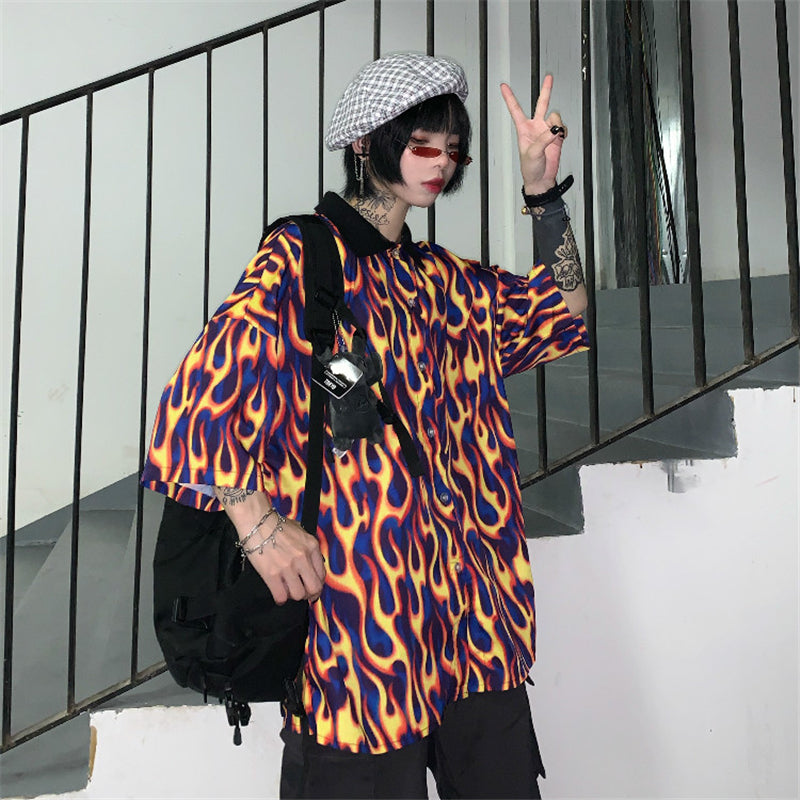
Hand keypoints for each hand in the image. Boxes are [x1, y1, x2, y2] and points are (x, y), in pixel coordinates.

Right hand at [245, 515, 326, 604]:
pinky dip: (281, 599)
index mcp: (311, 546)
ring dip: (293, 596)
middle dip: (309, 595)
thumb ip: (307, 546)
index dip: (318, 585)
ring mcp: (288, 567)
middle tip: (303, 594)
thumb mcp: (300, 531)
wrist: (257, 522)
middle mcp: (303, 558)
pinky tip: (278, 594)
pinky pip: (281, 596)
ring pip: (299, 595)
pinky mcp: (272, 574)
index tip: (312, 588)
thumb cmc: (276, 525)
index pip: (322, 574)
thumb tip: (310, 562)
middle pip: (314, 588)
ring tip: (288, 591)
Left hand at [500, 75, 566, 194]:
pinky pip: (562, 127)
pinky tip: (561, 138)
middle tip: (549, 77)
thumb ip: (543, 139)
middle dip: (546, 90)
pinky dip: (563, 131)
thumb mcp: (532, 153)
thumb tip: (554, 130)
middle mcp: (535, 127)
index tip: (503, 86)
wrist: (541, 179)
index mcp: (523, 129)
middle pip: (541, 104)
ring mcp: (546, 131)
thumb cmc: (530, 169)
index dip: (509, 98)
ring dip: (557, 125)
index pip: (515, 109)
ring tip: (555, 136)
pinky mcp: (557, 137)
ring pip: (555, 117)